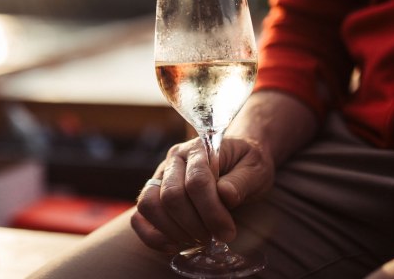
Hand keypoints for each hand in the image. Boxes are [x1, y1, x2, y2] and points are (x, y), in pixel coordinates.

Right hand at [131, 135, 274, 252]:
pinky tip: (174, 245)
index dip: (212, 211)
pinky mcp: (153, 195)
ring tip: (197, 240)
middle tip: (214, 237)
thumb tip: (226, 195)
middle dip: (194, 224)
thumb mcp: (255, 169)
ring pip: (149, 205)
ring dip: (173, 230)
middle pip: (172, 195)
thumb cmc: (246, 165)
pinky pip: (138, 216)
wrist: (236, 160)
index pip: (197, 181)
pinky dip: (151, 236)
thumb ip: (242, 181)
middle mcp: (174, 159)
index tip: (227, 232)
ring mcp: (160, 176)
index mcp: (199, 148)